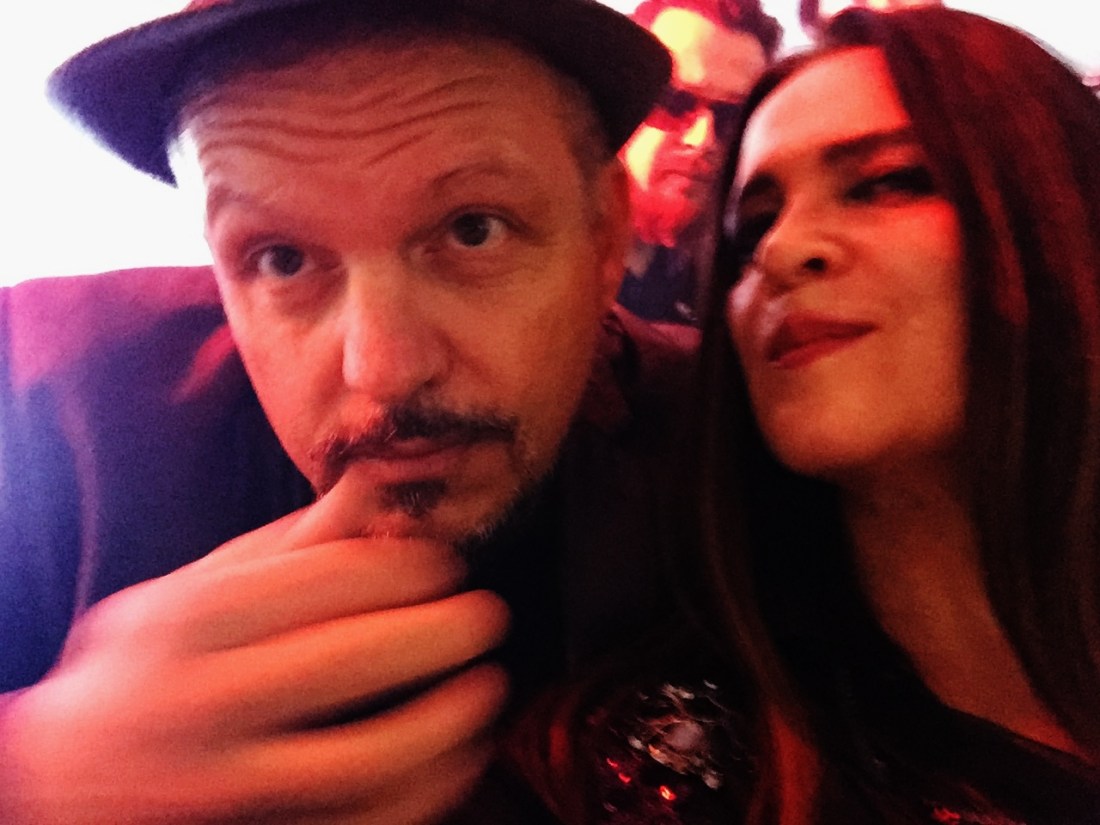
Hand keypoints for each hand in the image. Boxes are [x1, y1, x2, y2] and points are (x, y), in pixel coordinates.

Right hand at [0, 466, 510, 823]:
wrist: (67, 777)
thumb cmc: (157, 662)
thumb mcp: (204, 589)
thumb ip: (293, 543)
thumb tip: (380, 478)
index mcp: (189, 620)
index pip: (316, 581)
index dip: (403, 568)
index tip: (450, 563)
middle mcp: (197, 700)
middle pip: (341, 665)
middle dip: (437, 635)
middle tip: (489, 615)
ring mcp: (219, 785)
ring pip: (354, 762)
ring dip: (442, 724)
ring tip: (489, 686)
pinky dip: (423, 792)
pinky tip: (459, 755)